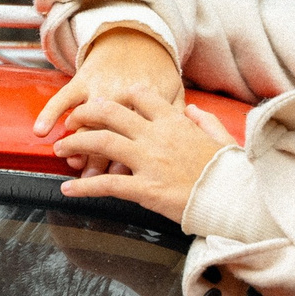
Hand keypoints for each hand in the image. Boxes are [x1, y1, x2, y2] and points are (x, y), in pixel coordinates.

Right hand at [33, 28, 184, 172]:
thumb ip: (177, 115)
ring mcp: (99, 87)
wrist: (136, 38)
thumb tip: (178, 138)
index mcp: (147, 100)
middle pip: (108, 131)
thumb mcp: (175, 92)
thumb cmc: (157, 70)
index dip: (128, 156)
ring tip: (72, 159)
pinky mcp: (82, 80)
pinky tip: (41, 130)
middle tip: (91, 175)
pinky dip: (50, 113)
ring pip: (85, 119)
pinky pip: (63, 98)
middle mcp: (121, 94)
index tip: (122, 174)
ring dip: (76, 141)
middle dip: (97, 156)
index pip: (136, 135)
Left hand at [55, 88, 236, 223]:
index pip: (139, 96)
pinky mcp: (145, 188)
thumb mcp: (221, 138)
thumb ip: (204, 120)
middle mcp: (157, 136)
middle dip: (84, 114)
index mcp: (175, 122)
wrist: (234, 199)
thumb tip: (191, 110)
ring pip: (101, 142)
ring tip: (60, 149)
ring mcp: (149, 161)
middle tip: (71, 121)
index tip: (106, 101)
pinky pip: (107, 184)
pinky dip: (83, 187)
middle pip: (110, 112)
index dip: (119, 96)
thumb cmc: (229, 172)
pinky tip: (68, 190)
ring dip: (75, 143)